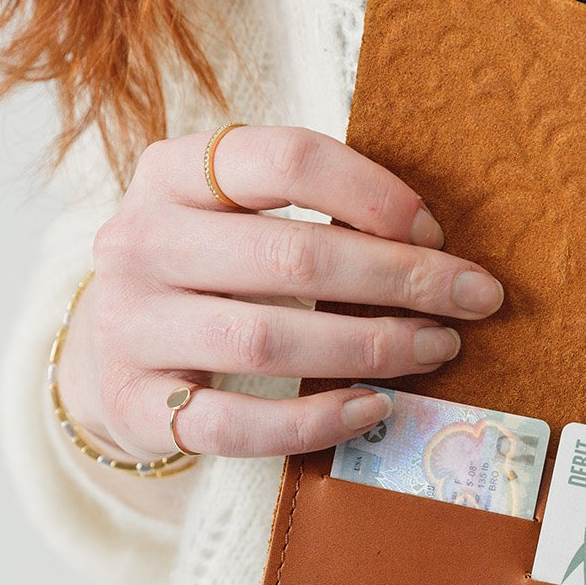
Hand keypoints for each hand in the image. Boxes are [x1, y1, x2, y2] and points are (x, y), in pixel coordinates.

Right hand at [56, 124, 504, 462]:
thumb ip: (309, 214)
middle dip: (400, 278)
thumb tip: (433, 243)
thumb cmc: (205, 276)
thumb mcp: (234, 218)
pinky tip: (372, 408)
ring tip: (437, 348)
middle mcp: (140, 242)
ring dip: (370, 347)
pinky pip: (236, 424)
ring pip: (267, 340)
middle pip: (291, 257)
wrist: (111, 356)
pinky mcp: (136, 406)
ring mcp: (130, 327)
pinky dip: (314, 421)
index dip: (374, 194)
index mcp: (171, 172)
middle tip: (474, 297)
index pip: (285, 160)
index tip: (436, 232)